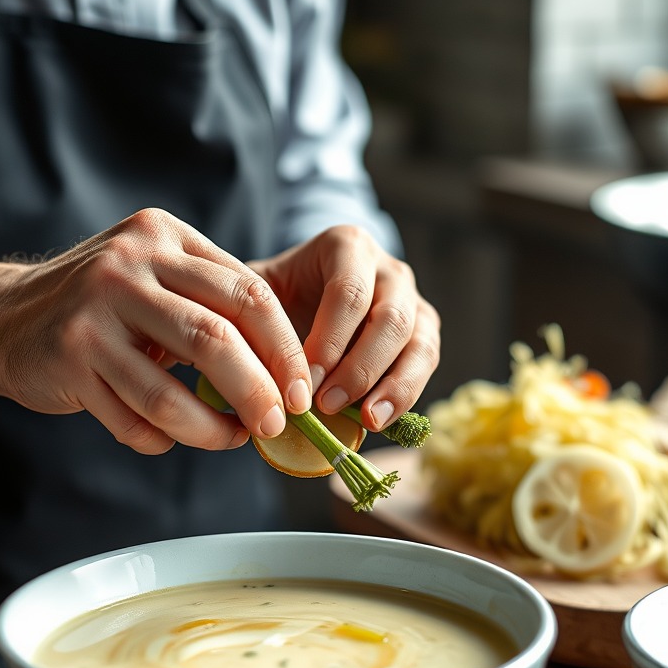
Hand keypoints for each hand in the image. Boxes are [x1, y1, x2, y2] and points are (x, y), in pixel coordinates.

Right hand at [0, 209, 312, 452]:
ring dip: (212, 428)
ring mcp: (92, 313)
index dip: (285, 348)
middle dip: (259, 390)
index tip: (303, 390)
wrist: (3, 316)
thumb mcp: (155, 275)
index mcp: (162, 237)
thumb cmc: (102, 303)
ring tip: (232, 439)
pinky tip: (170, 438)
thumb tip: (289, 371)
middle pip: (217, 337)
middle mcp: (126, 265)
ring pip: (170, 390)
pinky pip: (131, 417)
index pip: (247, 293)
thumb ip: (213, 301)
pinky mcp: (67, 359)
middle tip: (278, 424)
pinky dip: (160, 438)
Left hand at [249, 225, 439, 431]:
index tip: (304, 382)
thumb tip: (240, 374)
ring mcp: (412, 299)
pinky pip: (426, 363)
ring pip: (419, 342)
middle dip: (360, 368)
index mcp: (347, 246)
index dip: (329, 342)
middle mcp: (389, 269)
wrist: (308, 290)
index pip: (348, 294)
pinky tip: (379, 421)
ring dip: (394, 386)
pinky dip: (406, 395)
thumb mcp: (258, 291)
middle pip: (390, 319)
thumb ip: (250, 317)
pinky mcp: (425, 331)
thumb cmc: (279, 293)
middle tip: (327, 405)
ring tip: (367, 422)